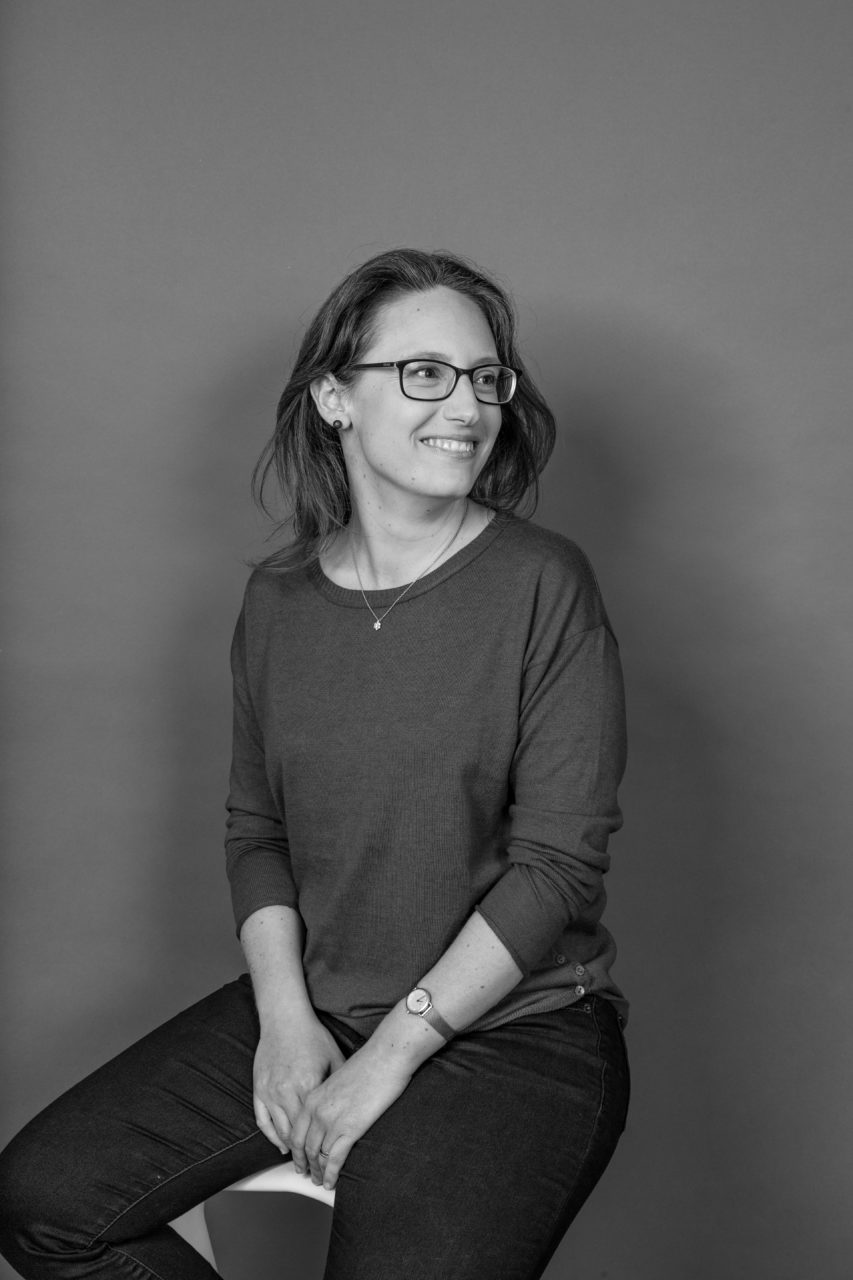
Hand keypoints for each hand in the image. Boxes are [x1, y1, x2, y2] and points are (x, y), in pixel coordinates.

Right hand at [252, 1011, 345, 1155]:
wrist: (285, 1018)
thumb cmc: (312, 1036)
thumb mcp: (334, 1058)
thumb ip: (339, 1085)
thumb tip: (353, 1106)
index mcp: (307, 1086)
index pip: (315, 1128)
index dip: (323, 1148)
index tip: (330, 1161)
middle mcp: (286, 1092)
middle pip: (297, 1136)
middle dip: (307, 1158)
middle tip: (316, 1173)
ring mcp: (270, 1091)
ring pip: (279, 1132)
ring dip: (290, 1151)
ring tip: (301, 1166)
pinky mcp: (259, 1088)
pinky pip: (262, 1120)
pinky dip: (271, 1136)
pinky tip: (281, 1146)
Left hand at [289, 1042, 412, 1189]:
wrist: (385, 1057)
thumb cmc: (368, 1064)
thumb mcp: (338, 1079)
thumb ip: (329, 1097)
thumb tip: (331, 1110)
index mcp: (313, 1097)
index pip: (296, 1131)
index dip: (296, 1150)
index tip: (299, 1160)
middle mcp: (317, 1111)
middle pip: (304, 1147)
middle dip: (305, 1164)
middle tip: (307, 1175)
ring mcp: (333, 1121)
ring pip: (318, 1156)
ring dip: (318, 1172)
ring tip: (320, 1181)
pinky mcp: (350, 1129)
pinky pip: (334, 1159)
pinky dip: (331, 1174)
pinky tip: (331, 1183)